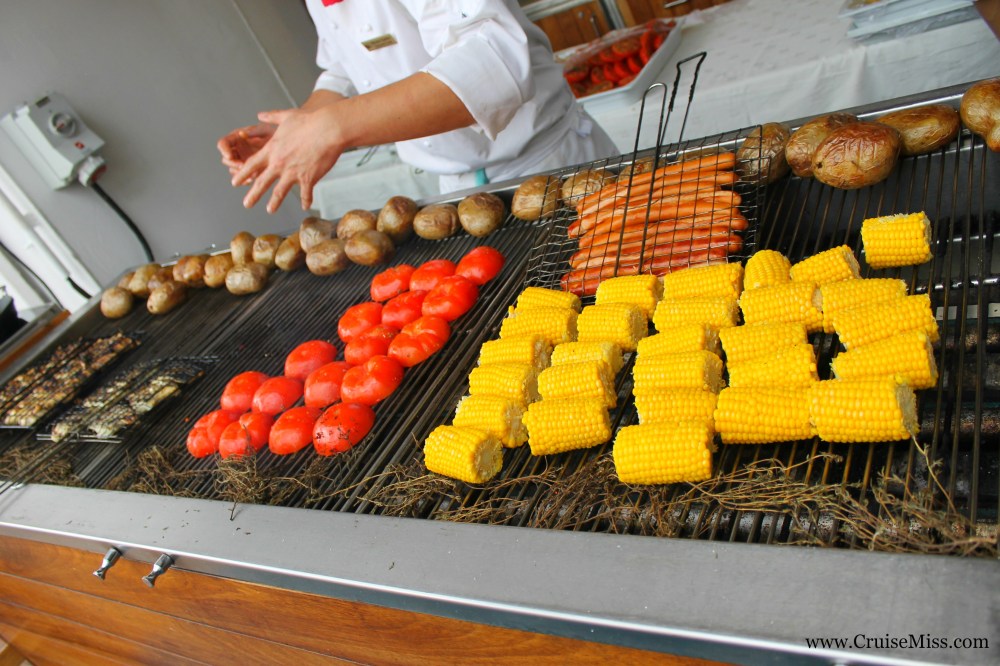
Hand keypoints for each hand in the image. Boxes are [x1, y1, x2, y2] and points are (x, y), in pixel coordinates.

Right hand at [217, 123, 275, 175]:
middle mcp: (237, 151)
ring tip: (250, 172)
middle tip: (242, 166)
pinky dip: (245, 180)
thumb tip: (241, 133)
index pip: (223, 143)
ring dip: (240, 173)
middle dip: (233, 164)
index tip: (229, 155)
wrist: (286, 148)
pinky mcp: (249, 172)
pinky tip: (253, 179)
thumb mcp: (266, 131)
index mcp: (236, 138)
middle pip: (226, 160)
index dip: (224, 149)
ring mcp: (242, 162)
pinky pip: (242, 179)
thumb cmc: (275, 135)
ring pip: (233, 171)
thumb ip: (254, 132)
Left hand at [232, 107, 346, 213]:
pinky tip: (307, 207)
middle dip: (252, 196)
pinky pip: (306, 194)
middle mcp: (279, 163)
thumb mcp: (286, 116)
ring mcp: (293, 172)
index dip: (242, 175)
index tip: (235, 182)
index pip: (251, 165)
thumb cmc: (309, 121)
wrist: (327, 129)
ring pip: (279, 192)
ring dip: (274, 203)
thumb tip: (260, 115)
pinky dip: (306, 201)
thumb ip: (272, 117)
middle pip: (261, 183)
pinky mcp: (308, 178)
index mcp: (272, 150)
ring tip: (270, 210)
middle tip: (246, 204)